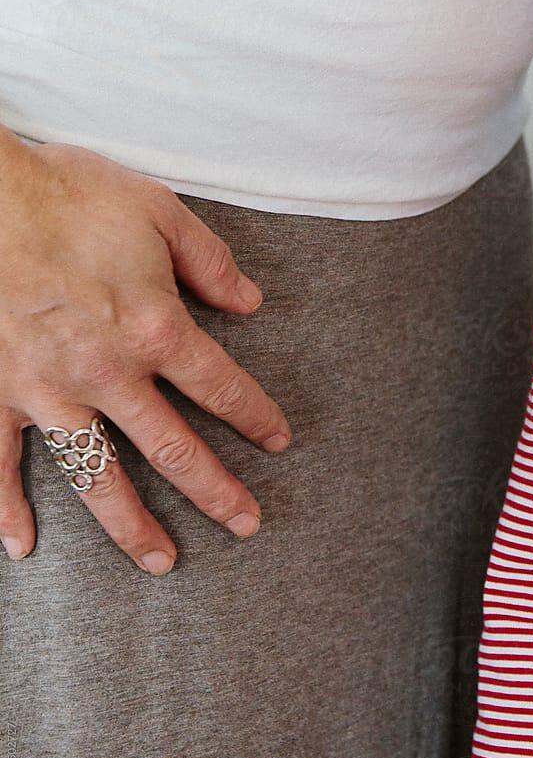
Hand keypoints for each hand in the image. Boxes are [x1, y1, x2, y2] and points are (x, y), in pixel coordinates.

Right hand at [0, 135, 290, 572]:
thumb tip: (251, 301)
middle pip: (173, 449)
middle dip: (216, 491)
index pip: (220, 385)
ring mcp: (48, 392)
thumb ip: (210, 262)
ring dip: (130, 526)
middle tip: (247, 524)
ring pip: (97, 476)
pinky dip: (6, 508)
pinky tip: (22, 547)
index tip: (279, 441)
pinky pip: (0, 463)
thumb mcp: (161, 210)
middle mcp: (108, 374)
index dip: (255, 415)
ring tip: (161, 562)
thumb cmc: (72, 196)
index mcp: (156, 328)